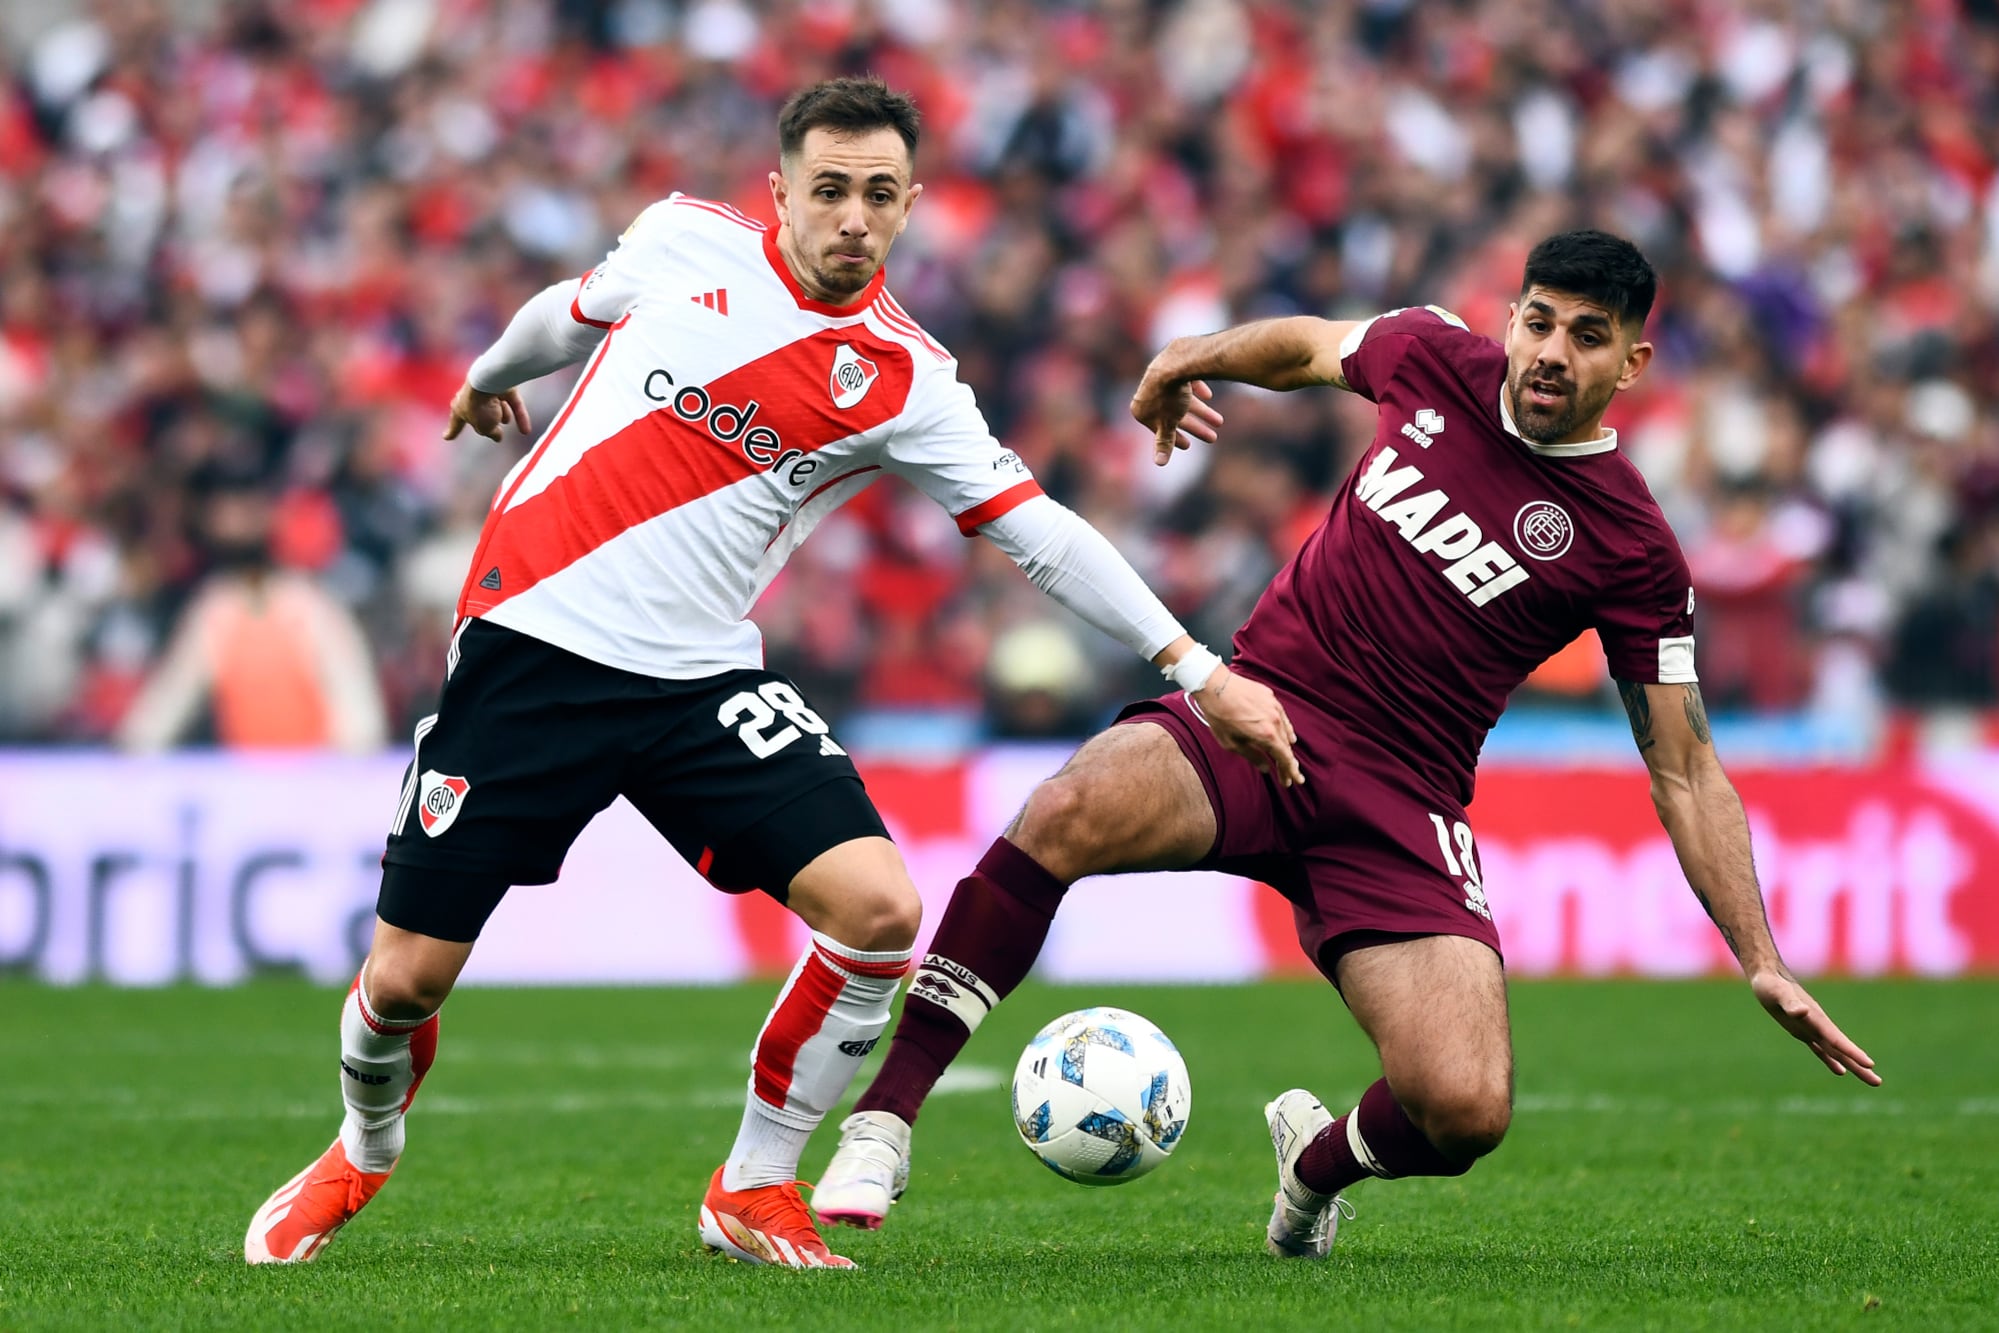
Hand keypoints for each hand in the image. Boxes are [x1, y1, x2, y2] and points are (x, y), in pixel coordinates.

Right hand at [443, 381, 532, 441]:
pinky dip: (519, 415)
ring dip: (502, 414)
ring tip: (505, 420)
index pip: (455, 423)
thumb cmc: (480, 406)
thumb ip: (491, 433)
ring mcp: (488, 391)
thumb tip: (498, 436)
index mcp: (459, 408)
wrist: (490, 380)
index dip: (452, 432)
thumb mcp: (484, 427)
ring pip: (497, 407)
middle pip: (478, 413)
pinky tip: (526, 431)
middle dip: (484, 421)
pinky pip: (512, 404)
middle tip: (490, 428)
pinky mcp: (504, 386)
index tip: (446, 437)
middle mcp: (471, 398)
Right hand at [1130, 359, 1223, 466]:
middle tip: (1212, 438)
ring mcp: (1161, 377)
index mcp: (1141, 409)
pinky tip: (1208, 395)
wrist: (1175, 362)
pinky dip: (1196, 389)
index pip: (1159, 428)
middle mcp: (1148, 393)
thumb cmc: (1168, 397)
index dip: (1175, 438)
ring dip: (1203, 412)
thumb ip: (1164, 442)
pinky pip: (1186, 380)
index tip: (1189, 445)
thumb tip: (1159, 463)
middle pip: (1175, 415)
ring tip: (1220, 422)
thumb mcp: (1167, 424)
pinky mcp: (1173, 364)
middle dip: (1195, 427)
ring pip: (1184, 400)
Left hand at [1193, 667, 1303, 786]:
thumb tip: (1266, 768)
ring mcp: (1274, 707)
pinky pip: (1282, 717)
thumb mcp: (1231, 743)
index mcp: (1267, 735)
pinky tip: (1287, 734)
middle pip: (1286, 747)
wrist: (1215, 686)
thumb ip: (1252, 756)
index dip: (1289, 772)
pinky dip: (1285, 728)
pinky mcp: (1271, 698)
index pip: (1284, 758)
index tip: (1292, 782)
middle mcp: (1275, 721)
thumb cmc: (1219, 715)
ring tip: (1289, 759)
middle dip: (1287, 763)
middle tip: (1288, 775)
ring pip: (1286, 731)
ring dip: (1287, 747)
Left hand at [1750, 968, 1880, 1085]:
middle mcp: (1818, 1025)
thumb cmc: (1770, 984)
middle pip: (1842, 1049)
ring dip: (1852, 1065)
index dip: (1852, 1052)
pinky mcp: (1802, 1031)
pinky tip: (1840, 1071)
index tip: (1869, 1064)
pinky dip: (1830, 1060)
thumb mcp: (1777, 993)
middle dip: (1859, 1065)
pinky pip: (1820, 1049)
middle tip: (1878, 1082)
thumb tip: (1803, 1012)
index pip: (1836, 1039)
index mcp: (1816, 1018)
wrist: (1767, 975)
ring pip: (1835, 1052)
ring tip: (1871, 1080)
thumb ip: (1790, 1003)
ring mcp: (1812, 1028)